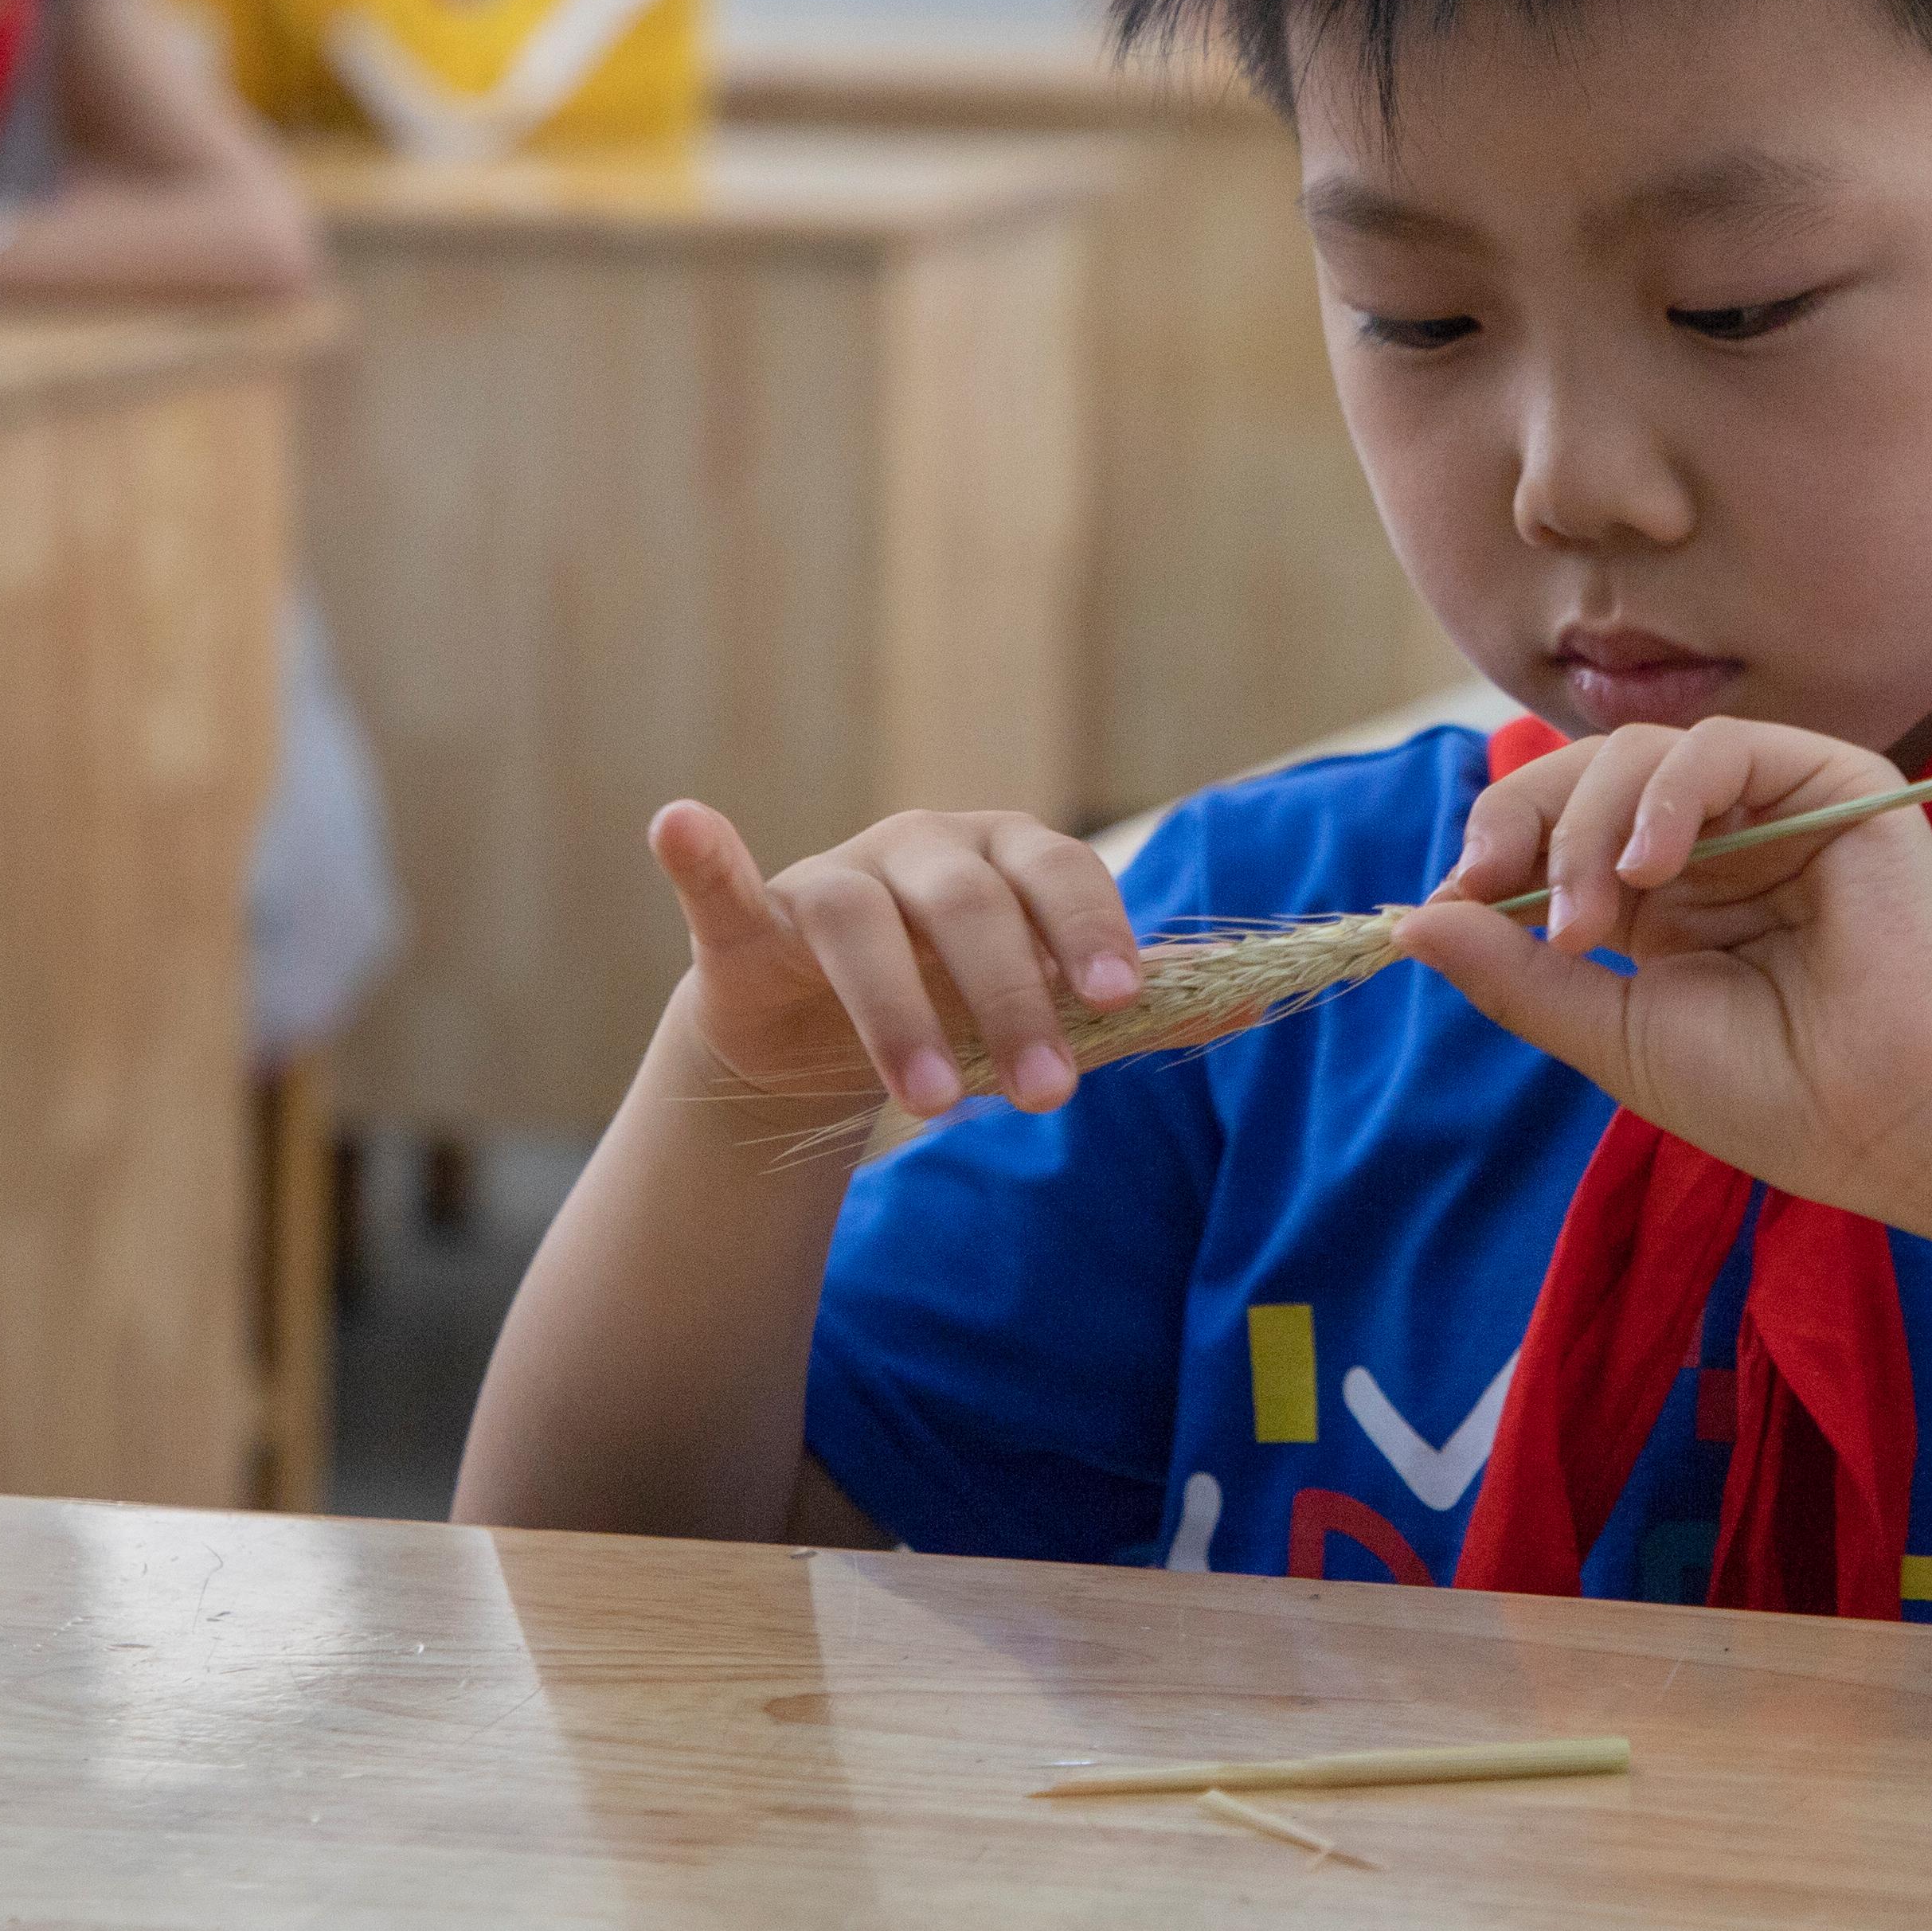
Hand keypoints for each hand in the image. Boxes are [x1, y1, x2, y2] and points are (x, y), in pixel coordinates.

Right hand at [644, 796, 1141, 1126]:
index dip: (1090, 932)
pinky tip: (682, 824)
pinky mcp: (751, 922)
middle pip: (971, 906)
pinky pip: (722, 885)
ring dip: (896, 1011)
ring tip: (931, 1105)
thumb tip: (1249, 1010)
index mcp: (1005, 853)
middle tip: (1048, 1095)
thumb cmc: (953, 1008)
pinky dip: (702, 855)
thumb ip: (1128, 1010)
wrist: (818, 1041)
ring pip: (861, 922)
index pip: (1060, 872)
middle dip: (1013, 1001)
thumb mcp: (1038, 1008)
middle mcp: (922, 848)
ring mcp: (832, 877)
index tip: (1121, 1003)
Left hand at [1400, 718, 1931, 1228]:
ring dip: (1588, 827)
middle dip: (1524, 826)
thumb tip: (1408, 922)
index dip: (1495, 849)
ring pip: (1641, 755)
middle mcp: (1711, 840)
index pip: (1555, 830)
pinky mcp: (1828, 780)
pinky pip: (1723, 748)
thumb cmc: (1772, 1093)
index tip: (1449, 899)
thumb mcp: (1613, 1036)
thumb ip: (1515, 977)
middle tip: (1498, 893)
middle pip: (1583, 776)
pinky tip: (1649, 868)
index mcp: (1662, 897)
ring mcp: (1768, 806)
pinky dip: (1667, 796)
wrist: (1892, 1118)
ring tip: (1589, 920)